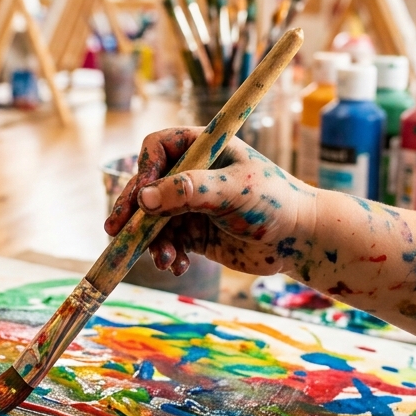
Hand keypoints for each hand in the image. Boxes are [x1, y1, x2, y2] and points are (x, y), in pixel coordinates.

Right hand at [104, 126, 316, 276]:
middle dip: (134, 213)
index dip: (145, 170)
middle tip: (115, 232)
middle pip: (147, 187)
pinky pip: (168, 242)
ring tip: (165, 260)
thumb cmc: (273, 202)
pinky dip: (167, 254)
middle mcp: (192, 174)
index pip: (158, 149)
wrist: (300, 240)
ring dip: (152, 241)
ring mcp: (192, 204)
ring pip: (153, 220)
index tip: (144, 198)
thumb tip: (144, 198)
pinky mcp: (195, 233)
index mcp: (203, 149)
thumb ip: (189, 192)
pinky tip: (178, 267)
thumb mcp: (232, 191)